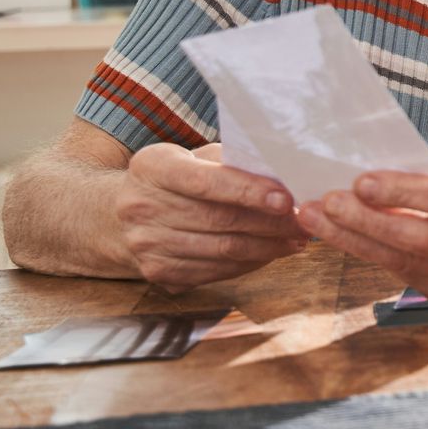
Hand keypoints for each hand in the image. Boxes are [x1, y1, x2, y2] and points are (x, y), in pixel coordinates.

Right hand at [114, 142, 305, 290]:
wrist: (124, 214)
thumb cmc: (177, 177)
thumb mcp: (194, 156)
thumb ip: (230, 161)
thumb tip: (281, 176)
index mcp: (151, 167)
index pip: (205, 181)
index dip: (248, 191)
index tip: (286, 199)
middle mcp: (141, 206)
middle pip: (219, 219)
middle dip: (270, 223)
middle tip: (304, 221)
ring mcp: (146, 243)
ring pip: (222, 250)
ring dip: (267, 247)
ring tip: (296, 239)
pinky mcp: (156, 272)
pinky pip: (214, 271)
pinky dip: (249, 263)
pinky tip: (270, 253)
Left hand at [299, 158, 427, 304]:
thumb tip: (369, 171)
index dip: (407, 191)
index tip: (361, 181)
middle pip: (425, 238)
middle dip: (368, 220)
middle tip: (327, 202)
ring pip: (408, 261)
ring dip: (356, 239)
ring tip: (318, 219)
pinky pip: (405, 274)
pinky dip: (371, 253)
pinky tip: (344, 237)